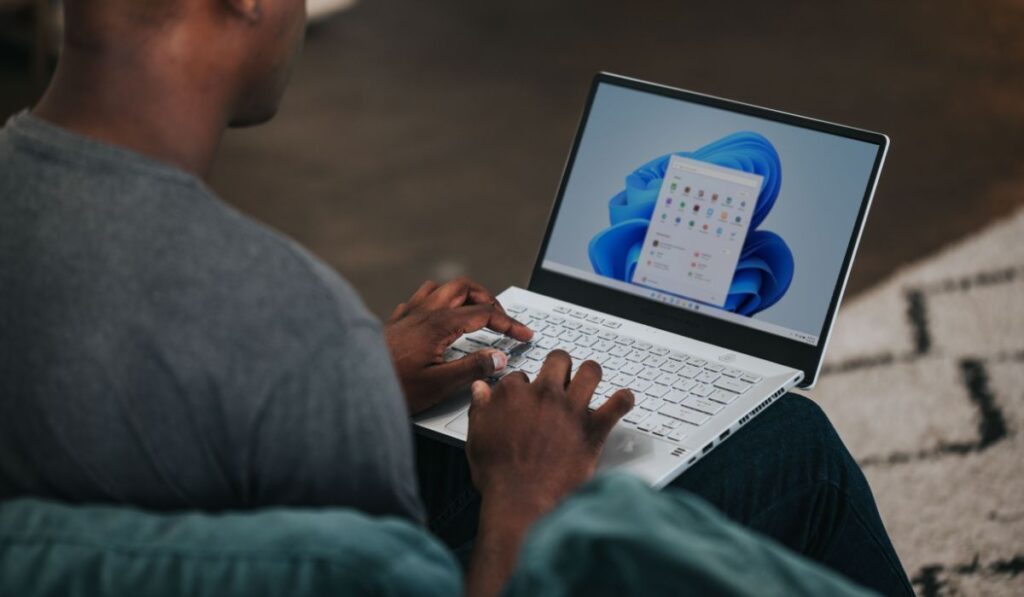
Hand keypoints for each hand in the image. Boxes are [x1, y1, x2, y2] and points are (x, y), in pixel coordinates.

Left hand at [384, 277, 532, 413]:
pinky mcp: (395, 323)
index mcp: (438, 324)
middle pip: (464, 288)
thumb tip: (499, 358)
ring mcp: (407, 314)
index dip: (509, 323)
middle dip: (488, 299)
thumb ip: (473, 369)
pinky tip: (438, 318)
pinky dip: (438, 302)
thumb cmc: (392, 388)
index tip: (523, 335)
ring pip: (441, 288)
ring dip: (462, 295)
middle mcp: (423, 312)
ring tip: (475, 312)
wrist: (352, 387)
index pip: (485, 313)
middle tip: (501, 319)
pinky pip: (420, 299)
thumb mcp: (439, 385)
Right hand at [466, 350, 633, 510]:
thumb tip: (480, 390)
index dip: (523, 387)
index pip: (520, 376)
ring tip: (590, 380)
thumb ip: (480, 408)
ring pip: (591, 371)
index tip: (525, 397)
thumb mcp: (476, 436)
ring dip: (591, 374)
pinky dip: (623, 400)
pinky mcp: (593, 429)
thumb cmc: (499, 474)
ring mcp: (571, 410)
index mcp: (513, 394)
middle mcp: (544, 395)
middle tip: (561, 377)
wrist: (522, 500)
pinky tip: (623, 400)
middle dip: (560, 366)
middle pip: (558, 360)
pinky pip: (618, 404)